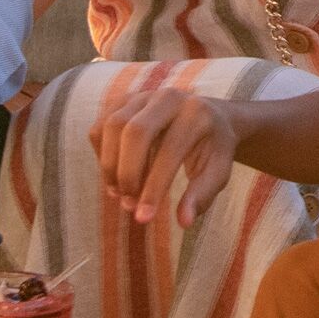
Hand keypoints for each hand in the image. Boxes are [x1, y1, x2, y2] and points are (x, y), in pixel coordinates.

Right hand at [94, 81, 241, 228]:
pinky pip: (100, 126)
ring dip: (109, 165)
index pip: (169, 151)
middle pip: (134, 132)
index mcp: (196, 114)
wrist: (211, 116)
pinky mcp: (124, 101)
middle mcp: (168, 98)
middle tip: (128, 204)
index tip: (143, 218)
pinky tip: (115, 173)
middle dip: (127, 173)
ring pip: (112, 126)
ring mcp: (143, 95)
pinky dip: (101, 154)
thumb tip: (183, 221)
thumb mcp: (218, 171)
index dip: (153, 188)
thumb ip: (202, 194)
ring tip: (119, 193)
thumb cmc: (213, 148)